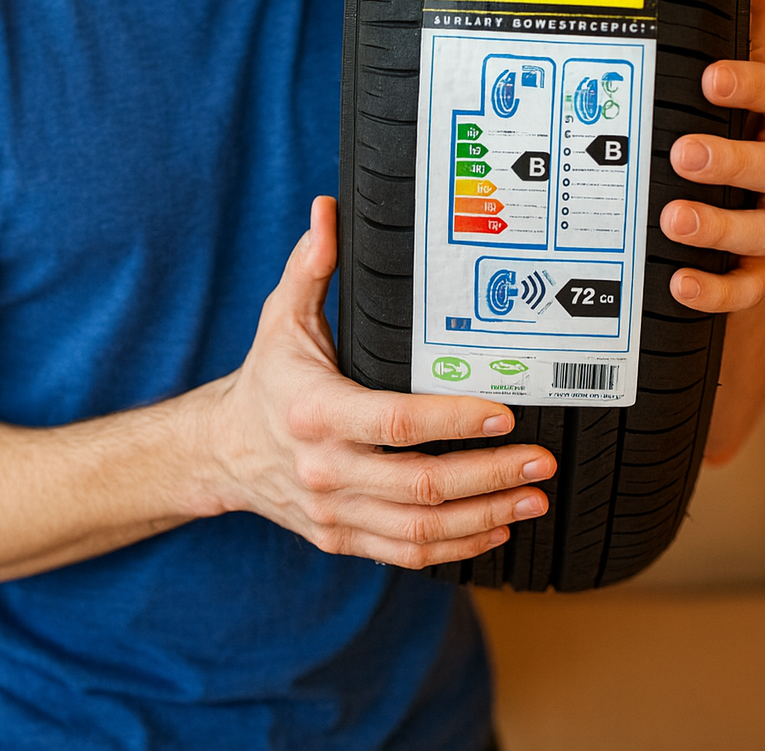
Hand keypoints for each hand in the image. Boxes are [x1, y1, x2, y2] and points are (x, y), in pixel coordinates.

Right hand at [185, 197, 555, 567]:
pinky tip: (495, 528)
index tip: (502, 412)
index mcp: (315, 412)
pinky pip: (406, 553)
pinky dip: (457, 547)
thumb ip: (309, 267)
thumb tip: (328, 211)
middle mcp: (325, 470)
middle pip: (421, 485)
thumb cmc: (266, 378)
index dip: (453, 421)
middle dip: (490, 476)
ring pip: (421, 529)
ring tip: (533, 498)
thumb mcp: (281, 318)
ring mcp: (335, 513)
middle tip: (540, 460)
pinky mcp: (342, 539)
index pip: (395, 423)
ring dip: (485, 517)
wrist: (224, 451)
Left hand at [661, 0, 764, 311]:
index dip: (753, 85)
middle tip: (684, 152)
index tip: (712, 76)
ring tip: (674, 218)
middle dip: (733, 161)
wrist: (751, 194)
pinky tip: (682, 282)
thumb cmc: (745, 123)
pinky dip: (719, 288)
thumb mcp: (743, 64)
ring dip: (722, 226)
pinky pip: (752, 286)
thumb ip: (746, 12)